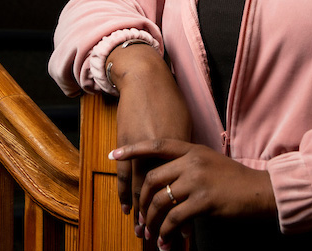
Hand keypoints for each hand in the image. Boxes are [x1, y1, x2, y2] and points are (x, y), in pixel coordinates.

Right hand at [107, 44, 191, 244]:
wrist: (144, 78)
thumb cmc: (170, 99)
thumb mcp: (184, 125)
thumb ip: (185, 151)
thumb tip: (188, 174)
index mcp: (179, 147)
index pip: (182, 187)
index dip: (184, 211)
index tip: (188, 232)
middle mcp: (159, 152)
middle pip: (161, 193)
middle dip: (162, 219)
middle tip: (165, 241)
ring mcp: (139, 150)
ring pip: (140, 189)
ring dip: (142, 213)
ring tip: (144, 233)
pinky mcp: (124, 145)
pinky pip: (122, 175)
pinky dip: (123, 194)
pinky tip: (127, 209)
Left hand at [111, 139, 275, 250]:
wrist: (262, 192)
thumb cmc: (236, 182)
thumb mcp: (211, 164)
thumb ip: (189, 168)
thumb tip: (165, 186)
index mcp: (193, 150)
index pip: (157, 145)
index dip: (133, 149)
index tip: (112, 155)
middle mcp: (192, 162)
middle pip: (152, 178)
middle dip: (142, 202)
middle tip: (141, 218)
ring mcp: (198, 180)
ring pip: (160, 201)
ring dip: (152, 222)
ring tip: (151, 234)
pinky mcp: (204, 200)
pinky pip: (174, 218)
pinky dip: (166, 232)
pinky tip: (167, 241)